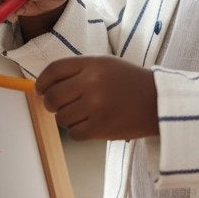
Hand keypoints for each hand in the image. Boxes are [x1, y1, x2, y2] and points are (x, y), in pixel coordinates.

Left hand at [35, 56, 158, 140]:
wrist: (158, 102)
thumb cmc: (130, 83)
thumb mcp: (106, 66)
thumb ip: (78, 72)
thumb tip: (44, 87)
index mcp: (93, 64)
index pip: (54, 70)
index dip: (41, 81)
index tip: (40, 89)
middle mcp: (92, 83)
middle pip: (52, 96)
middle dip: (50, 103)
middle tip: (59, 105)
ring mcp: (96, 106)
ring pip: (61, 117)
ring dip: (67, 118)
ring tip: (84, 114)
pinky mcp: (100, 127)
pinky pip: (74, 133)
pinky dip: (79, 131)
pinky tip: (92, 124)